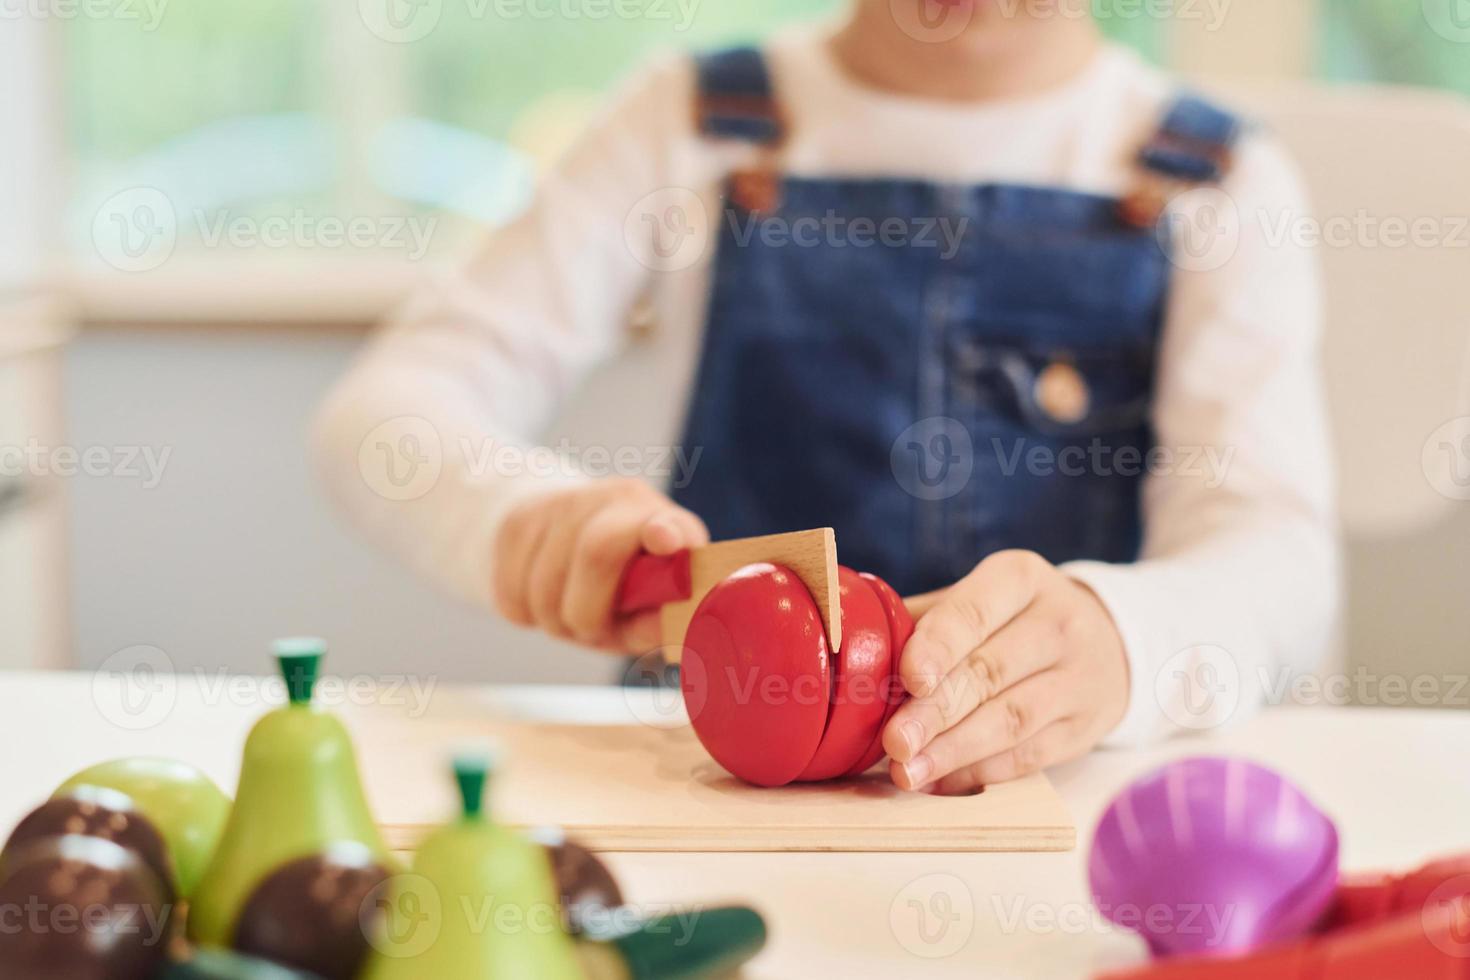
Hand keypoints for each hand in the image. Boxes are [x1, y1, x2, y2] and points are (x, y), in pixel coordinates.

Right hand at [492, 479, 708, 651]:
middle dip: (586, 612)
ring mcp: (566, 501)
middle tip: (589, 632)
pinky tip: (541, 600)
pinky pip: (511, 589)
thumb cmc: (620, 590)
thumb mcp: (644, 612)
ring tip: (568, 614)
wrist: (564, 543)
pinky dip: (524, 612)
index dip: (665, 531)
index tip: (667, 541)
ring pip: (544, 582)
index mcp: (663, 523)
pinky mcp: (520, 518)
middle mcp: (618, 499)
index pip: (666, 523)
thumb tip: (667, 626)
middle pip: (595, 553)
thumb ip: (656, 623)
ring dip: (553, 620)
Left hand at [881, 550, 1128, 793]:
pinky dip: (979, 772)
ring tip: (908, 771)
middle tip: (895, 742)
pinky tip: (939, 781)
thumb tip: (848, 637)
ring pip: (1011, 720)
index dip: (940, 646)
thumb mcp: (980, 595)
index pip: (975, 612)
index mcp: (1020, 579)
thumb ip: (921, 617)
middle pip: (990, 672)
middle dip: (937, 712)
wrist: (1108, 641)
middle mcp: (1057, 624)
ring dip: (955, 751)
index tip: (910, 678)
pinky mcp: (1083, 728)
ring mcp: (1078, 679)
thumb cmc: (1014, 617)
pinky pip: (1029, 756)